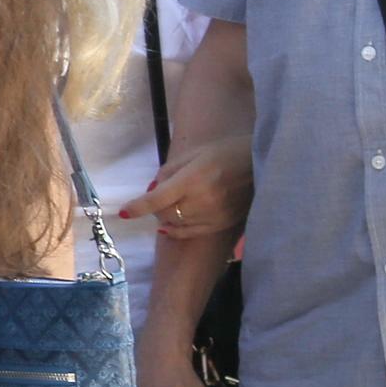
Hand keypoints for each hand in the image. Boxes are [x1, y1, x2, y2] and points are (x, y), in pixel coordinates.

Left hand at [121, 135, 251, 243]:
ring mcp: (213, 216)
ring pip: (176, 224)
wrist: (262, 165)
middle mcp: (203, 200)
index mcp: (193, 179)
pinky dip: (176, 229)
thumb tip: (151, 190)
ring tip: (172, 203)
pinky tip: (170, 224)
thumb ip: (169, 172)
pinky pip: (190, 233)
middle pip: (164, 214)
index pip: (158, 198)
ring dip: (166, 216)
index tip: (123, 213)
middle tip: (159, 196)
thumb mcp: (193, 154)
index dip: (138, 207)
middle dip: (154, 207)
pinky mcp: (222, 225)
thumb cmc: (224, 153)